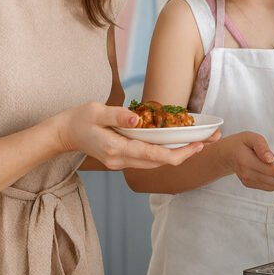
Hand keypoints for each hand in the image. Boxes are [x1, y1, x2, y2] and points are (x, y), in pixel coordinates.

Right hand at [55, 103, 206, 169]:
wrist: (64, 133)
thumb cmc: (79, 119)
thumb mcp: (95, 110)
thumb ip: (117, 115)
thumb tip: (138, 119)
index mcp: (116, 149)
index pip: (153, 157)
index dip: (179, 153)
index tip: (198, 145)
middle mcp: (121, 161)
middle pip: (160, 163)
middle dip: (186, 153)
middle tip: (209, 141)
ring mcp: (122, 163)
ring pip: (156, 163)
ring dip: (178, 154)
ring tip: (200, 141)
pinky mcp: (123, 160)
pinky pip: (148, 160)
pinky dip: (164, 153)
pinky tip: (177, 143)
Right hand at [218, 132, 273, 191]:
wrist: (227, 154)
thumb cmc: (240, 143)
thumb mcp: (251, 137)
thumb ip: (262, 147)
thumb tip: (271, 159)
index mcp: (246, 160)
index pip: (268, 169)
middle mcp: (245, 172)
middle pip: (269, 179)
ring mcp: (246, 180)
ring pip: (267, 185)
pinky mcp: (248, 183)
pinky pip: (264, 187)